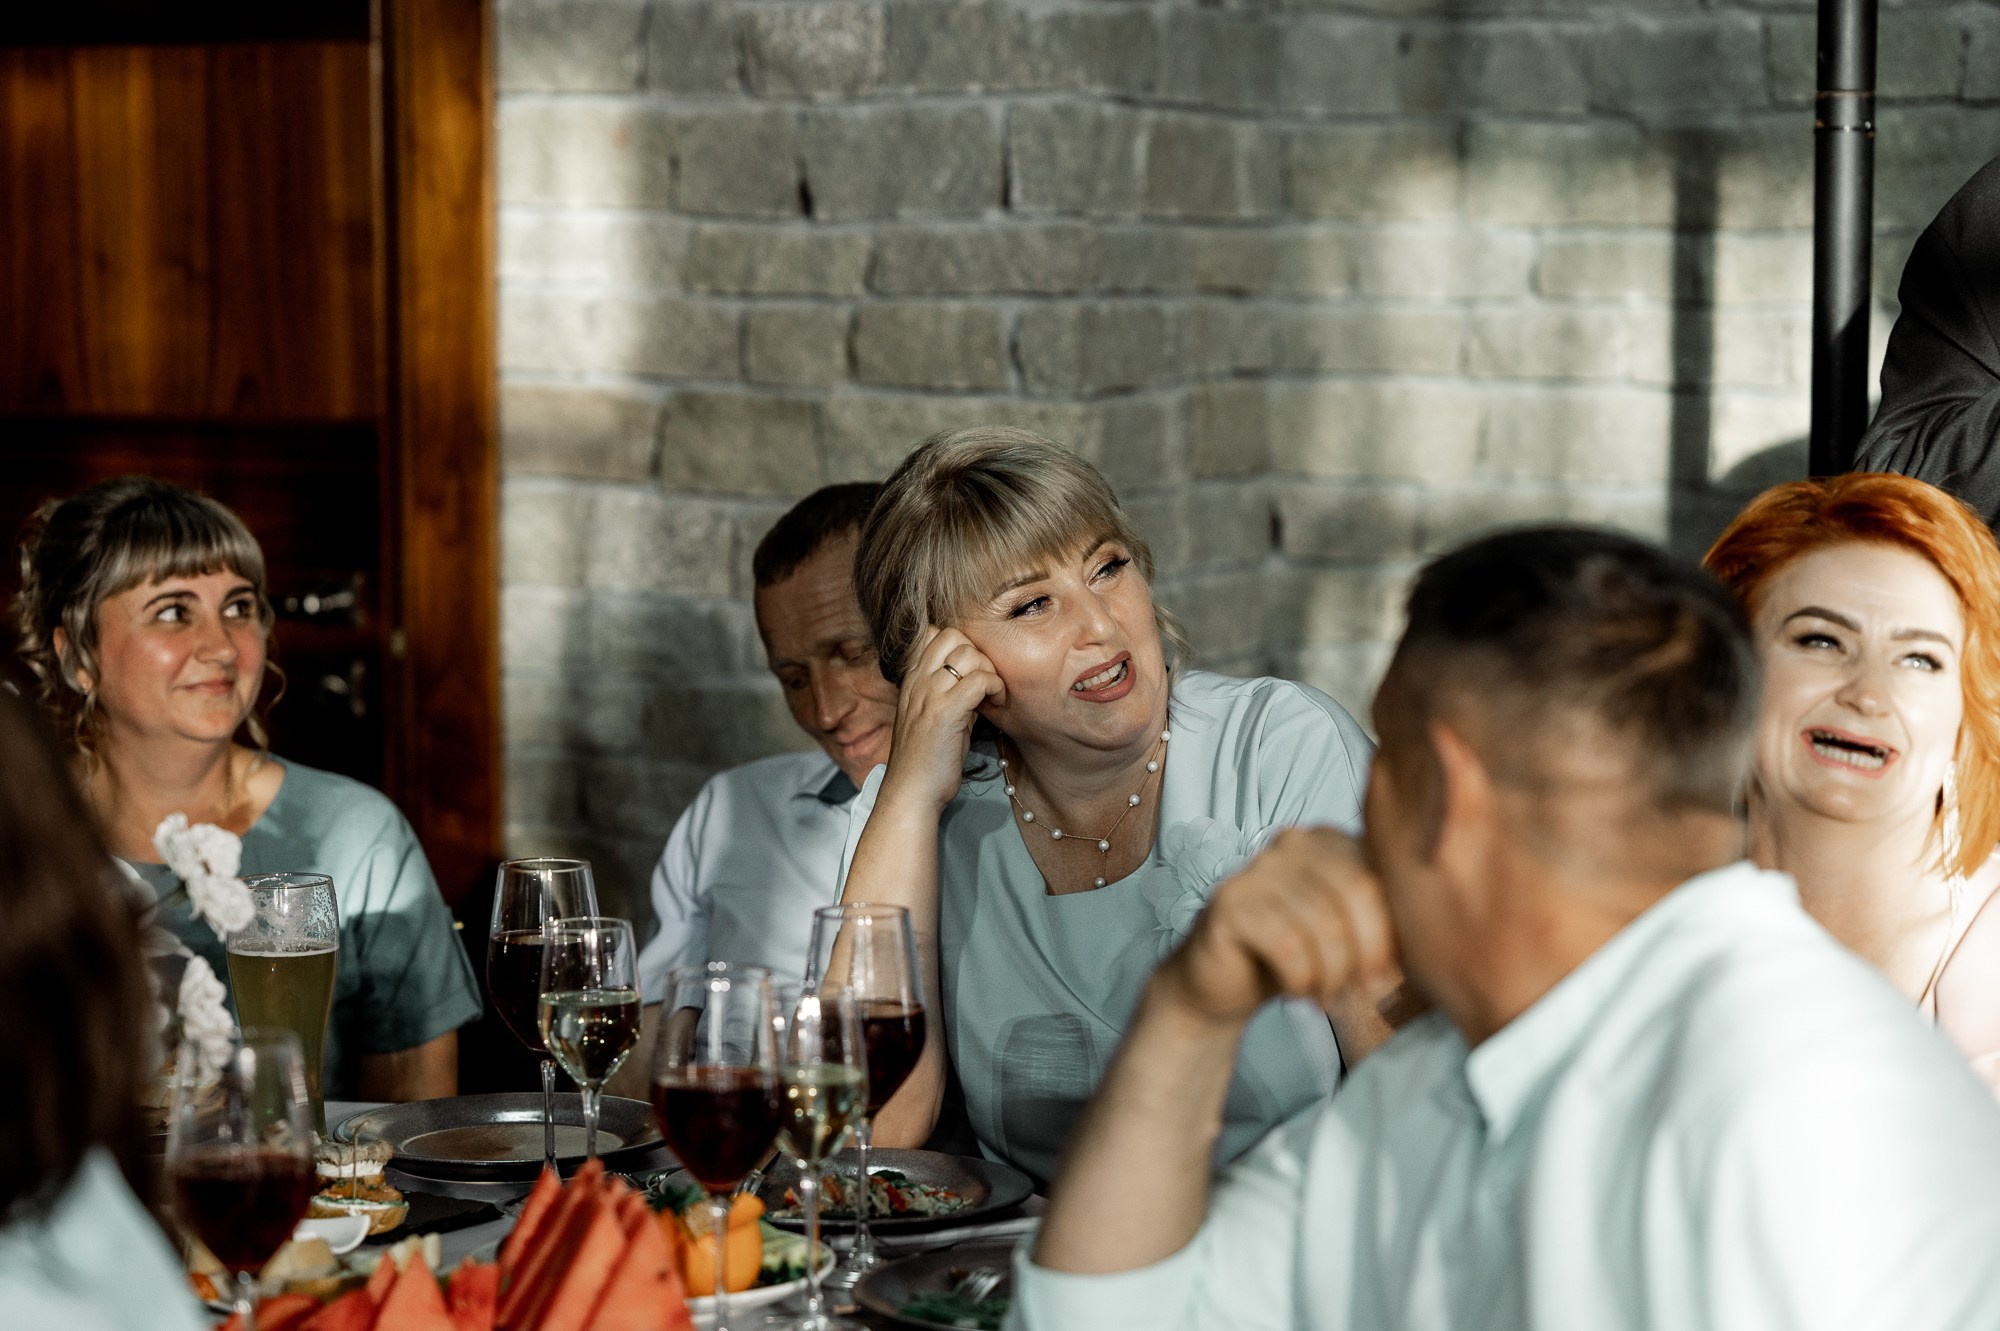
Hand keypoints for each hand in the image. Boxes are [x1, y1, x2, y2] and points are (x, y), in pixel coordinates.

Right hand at [879, 625, 1004, 814]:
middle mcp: (918, 681)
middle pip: (954, 635)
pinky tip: (996, 705)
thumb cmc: (926, 759)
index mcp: (912, 679)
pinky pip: (980, 680)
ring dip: (989, 672)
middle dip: (979, 655)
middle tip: (986, 684)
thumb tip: (977, 680)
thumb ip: (950, 693)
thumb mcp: (934, 716)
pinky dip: (995, 688)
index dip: (959, 644)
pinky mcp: (946, 711)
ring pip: (970, 654)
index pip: (933, 633)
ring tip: (993, 696)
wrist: (912, 791)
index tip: (971, 671)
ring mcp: (930, 694)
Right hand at [1153, 827, 1398, 1028]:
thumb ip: (1388, 922)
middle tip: (1363, 990)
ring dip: (1334, 974)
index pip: (1383, 873)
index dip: (1395, 930)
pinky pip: (1287, 944)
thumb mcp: (1351, 935)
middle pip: (1358, 890)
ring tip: (1328, 997)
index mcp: (1331, 841)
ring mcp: (1257, 868)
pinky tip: (1297, 992)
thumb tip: (1437, 942)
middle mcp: (1294, 842)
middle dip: (1368, 952)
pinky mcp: (1229, 902)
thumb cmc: (1296, 957)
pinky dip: (1301, 980)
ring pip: (1324, 923)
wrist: (1225, 983)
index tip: (1391, 973)